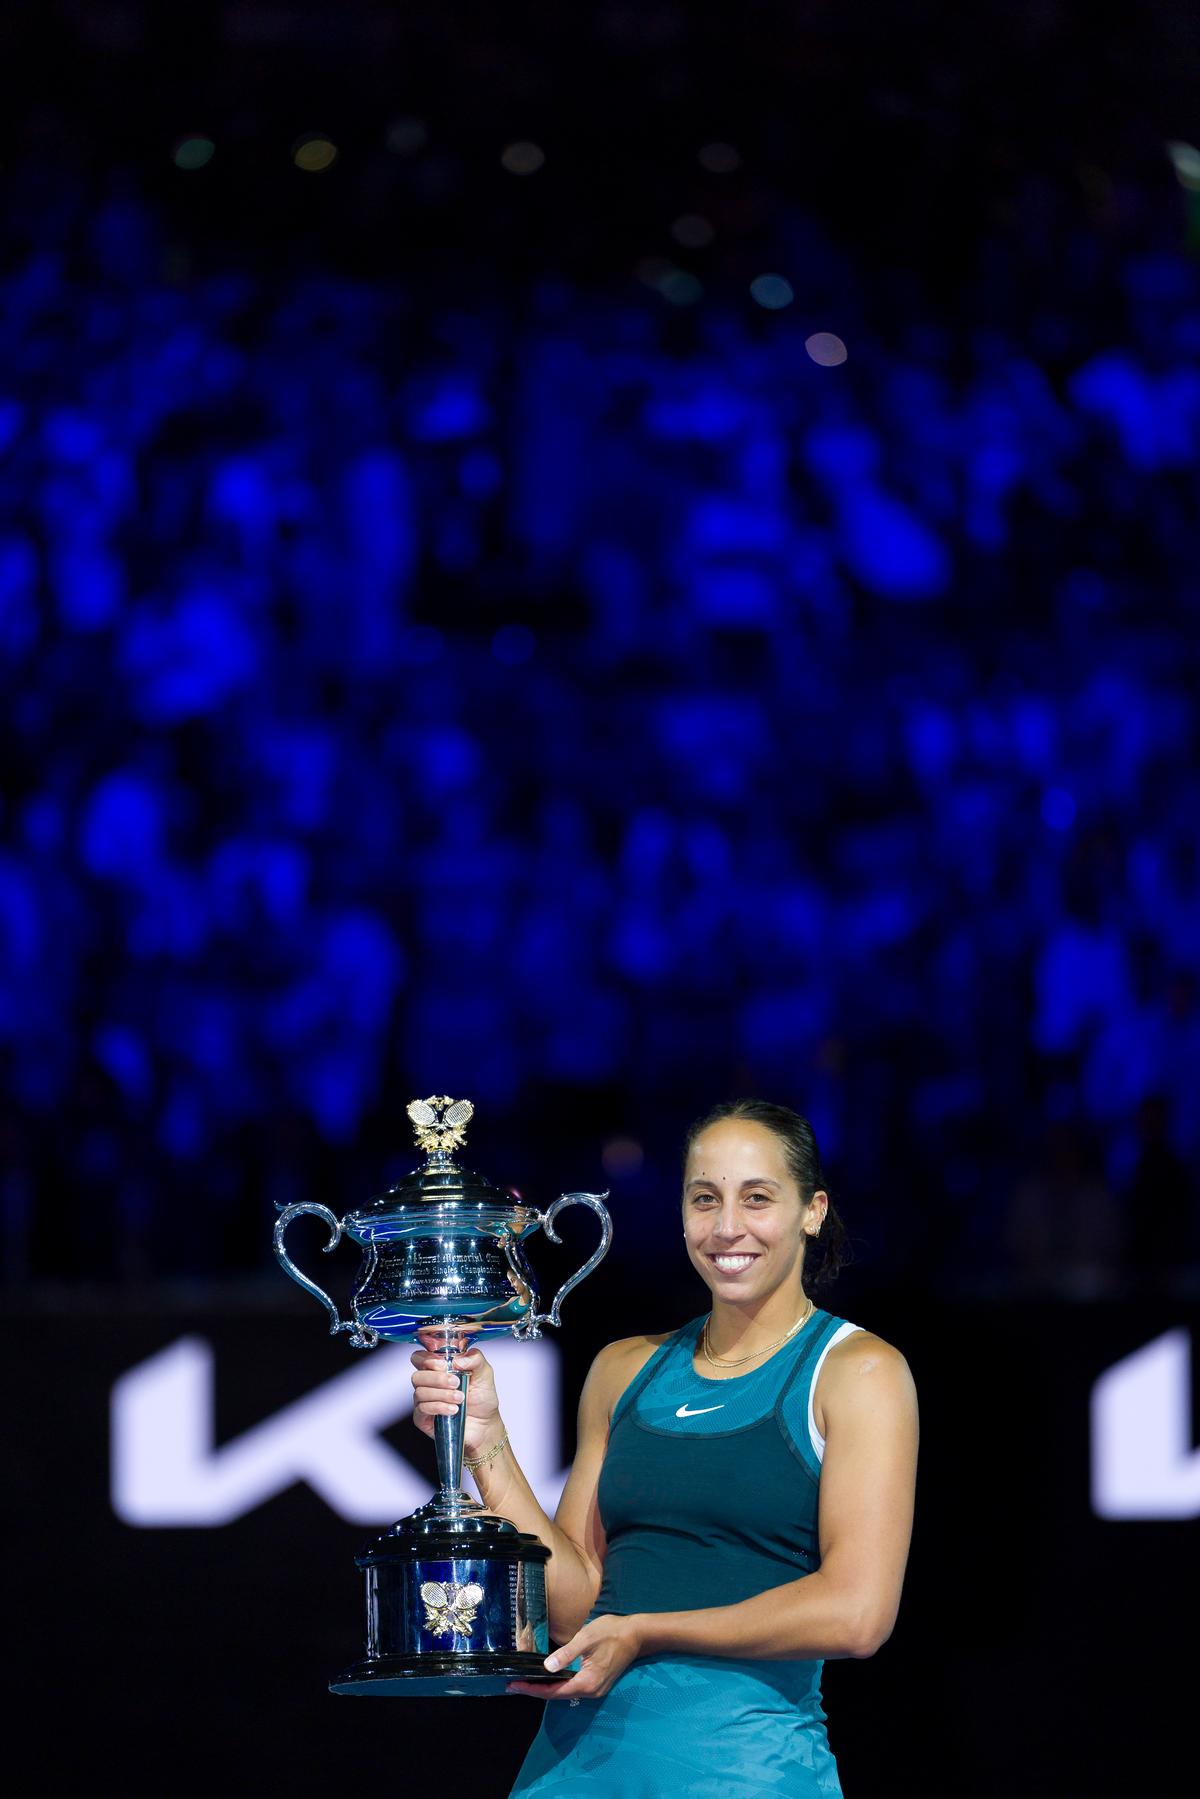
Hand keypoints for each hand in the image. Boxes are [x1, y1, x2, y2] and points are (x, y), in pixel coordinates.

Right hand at [409, 1344, 501, 1461]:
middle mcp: (428, 1383)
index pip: (420, 1358)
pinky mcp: (423, 1418)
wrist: (485, 1423)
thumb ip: (475, 1358)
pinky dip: (439, 1407)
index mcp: (439, 1368)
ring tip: (460, 1398)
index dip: (427, 1359)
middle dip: (437, 1378)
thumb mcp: (484, 1373)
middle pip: (417, 1376)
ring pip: (420, 1392)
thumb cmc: (482, 1398)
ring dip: (442, 1394)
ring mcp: (424, 1401)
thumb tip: (457, 1359)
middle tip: (456, 1382)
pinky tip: (453, 1409)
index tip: (444, 1364)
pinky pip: (422, 1409)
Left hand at [506, 1614, 643, 1701]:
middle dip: (536, 1690)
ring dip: (547, 1688)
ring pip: (565, 1692)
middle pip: (558, 1695)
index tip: (514, 1685)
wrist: (635, 1635)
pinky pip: (573, 1687)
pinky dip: (558, 1684)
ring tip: (527, 1681)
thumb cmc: (611, 1632)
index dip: (533, 1690)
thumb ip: (566, 1654)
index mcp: (587, 1683)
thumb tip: (546, 1667)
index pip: (553, 1692)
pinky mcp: (597, 1682)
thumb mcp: (586, 1639)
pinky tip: (549, 1676)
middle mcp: (591, 1691)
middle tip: (515, 1683)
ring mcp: (595, 1688)